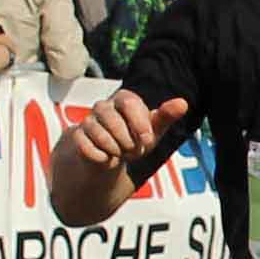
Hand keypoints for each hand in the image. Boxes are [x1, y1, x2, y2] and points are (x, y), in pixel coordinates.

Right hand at [60, 89, 193, 176]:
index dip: (139, 123)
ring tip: (120, 153)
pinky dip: (101, 158)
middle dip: (126, 141)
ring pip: (99, 135)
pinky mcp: (76, 136)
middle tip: (132, 150)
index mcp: (124, 100)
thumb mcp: (153, 131)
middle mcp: (103, 106)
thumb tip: (183, 103)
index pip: (129, 102)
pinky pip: (87, 148)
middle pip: (113, 120)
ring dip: (114, 150)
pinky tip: (106, 158)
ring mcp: (88, 120)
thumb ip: (166, 116)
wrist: (111, 158)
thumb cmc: (135, 139)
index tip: (147, 140)